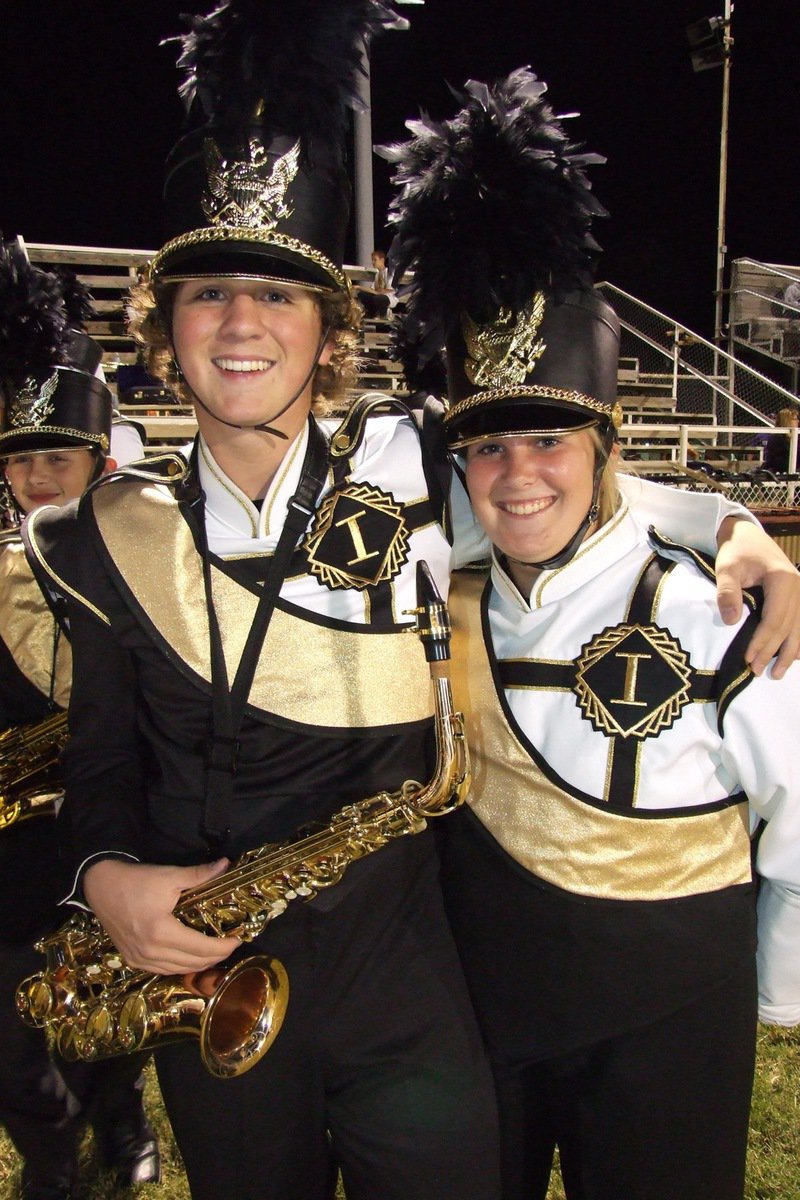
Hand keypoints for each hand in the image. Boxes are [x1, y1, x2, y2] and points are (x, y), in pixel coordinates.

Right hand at [83, 858, 241, 973]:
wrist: (101, 886)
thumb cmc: (136, 880)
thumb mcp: (169, 876)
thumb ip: (199, 875)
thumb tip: (226, 865)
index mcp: (161, 932)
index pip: (201, 948)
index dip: (224, 947)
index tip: (238, 939)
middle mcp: (150, 952)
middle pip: (193, 963)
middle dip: (216, 956)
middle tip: (230, 945)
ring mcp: (139, 959)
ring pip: (178, 970)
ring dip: (199, 964)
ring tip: (215, 951)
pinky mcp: (132, 960)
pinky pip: (162, 970)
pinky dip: (180, 966)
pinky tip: (190, 958)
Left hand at [715, 516, 799, 677]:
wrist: (746, 535)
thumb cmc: (736, 551)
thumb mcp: (726, 567)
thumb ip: (727, 592)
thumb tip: (732, 621)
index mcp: (783, 580)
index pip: (775, 619)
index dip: (763, 642)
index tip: (748, 659)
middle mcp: (798, 587)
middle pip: (788, 627)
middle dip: (774, 652)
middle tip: (758, 672)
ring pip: (798, 628)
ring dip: (789, 652)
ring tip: (777, 673)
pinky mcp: (796, 595)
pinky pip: (799, 622)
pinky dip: (795, 640)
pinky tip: (790, 656)